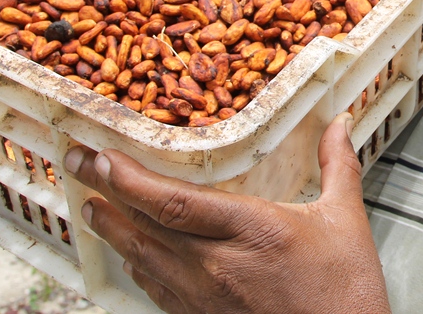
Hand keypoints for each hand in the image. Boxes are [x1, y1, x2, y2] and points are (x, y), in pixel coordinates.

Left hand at [63, 113, 389, 313]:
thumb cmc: (344, 295)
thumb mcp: (345, 220)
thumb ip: (337, 165)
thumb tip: (340, 125)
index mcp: (250, 232)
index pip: (172, 201)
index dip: (129, 178)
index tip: (102, 154)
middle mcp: (216, 266)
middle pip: (143, 227)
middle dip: (104, 192)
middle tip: (77, 164)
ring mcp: (204, 298)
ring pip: (142, 259)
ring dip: (113, 229)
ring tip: (93, 204)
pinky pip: (157, 289)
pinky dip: (139, 264)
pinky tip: (134, 253)